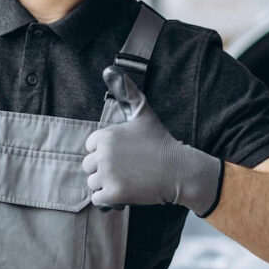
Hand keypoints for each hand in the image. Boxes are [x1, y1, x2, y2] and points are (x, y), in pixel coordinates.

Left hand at [82, 67, 221, 215]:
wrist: (179, 170)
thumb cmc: (160, 141)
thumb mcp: (143, 113)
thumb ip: (127, 92)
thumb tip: (110, 69)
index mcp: (105, 136)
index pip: (90, 147)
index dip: (106, 152)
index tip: (124, 154)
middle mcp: (103, 154)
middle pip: (89, 166)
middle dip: (104, 169)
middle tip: (127, 169)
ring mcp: (107, 175)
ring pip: (92, 183)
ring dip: (106, 185)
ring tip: (127, 180)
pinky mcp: (113, 194)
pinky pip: (97, 200)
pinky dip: (108, 200)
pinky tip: (125, 191)